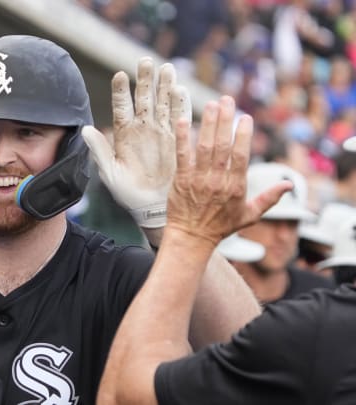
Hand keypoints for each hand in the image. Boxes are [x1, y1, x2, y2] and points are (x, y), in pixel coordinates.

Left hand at [81, 57, 190, 228]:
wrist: (152, 207)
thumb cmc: (128, 193)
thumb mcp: (109, 172)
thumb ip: (98, 150)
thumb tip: (84, 128)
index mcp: (124, 134)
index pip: (122, 107)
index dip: (121, 91)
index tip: (120, 75)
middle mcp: (142, 129)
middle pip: (144, 99)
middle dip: (145, 80)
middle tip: (145, 60)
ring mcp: (161, 132)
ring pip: (163, 103)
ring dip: (164, 85)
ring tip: (165, 67)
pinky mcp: (178, 140)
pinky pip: (180, 118)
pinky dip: (181, 104)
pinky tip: (180, 89)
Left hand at [167, 96, 290, 245]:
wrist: (191, 237)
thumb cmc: (221, 226)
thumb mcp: (250, 215)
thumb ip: (269, 198)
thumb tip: (289, 184)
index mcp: (236, 187)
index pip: (241, 156)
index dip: (243, 136)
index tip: (245, 117)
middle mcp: (217, 181)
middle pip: (223, 146)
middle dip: (225, 121)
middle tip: (226, 100)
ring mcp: (198, 179)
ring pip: (204, 147)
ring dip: (208, 124)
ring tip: (211, 104)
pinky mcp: (181, 180)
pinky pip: (182, 155)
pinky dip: (183, 137)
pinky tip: (184, 120)